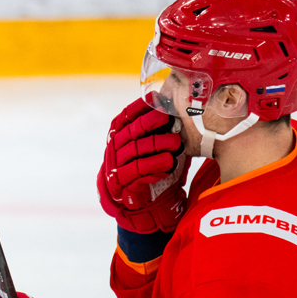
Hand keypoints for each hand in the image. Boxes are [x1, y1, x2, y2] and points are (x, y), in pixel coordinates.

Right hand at [97, 98, 189, 233]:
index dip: (140, 106)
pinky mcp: (122, 181)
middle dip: (150, 123)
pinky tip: (169, 163)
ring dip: (157, 145)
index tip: (157, 99)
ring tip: (177, 143)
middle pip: (131, 131)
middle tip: (170, 118)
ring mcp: (117, 163)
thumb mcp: (155, 142)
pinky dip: (153, 166)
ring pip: (136, 150)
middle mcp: (115, 146)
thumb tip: (181, 102)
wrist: (142, 198)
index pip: (125, 115)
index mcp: (119, 133)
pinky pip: (137, 171)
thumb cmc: (150, 163)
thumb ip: (162, 126)